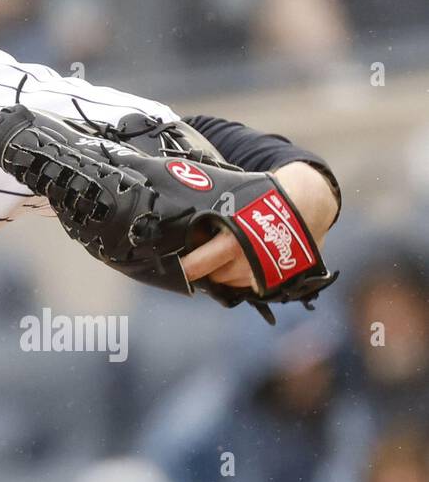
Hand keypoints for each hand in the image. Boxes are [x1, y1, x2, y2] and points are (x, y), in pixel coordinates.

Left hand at [179, 161, 338, 290]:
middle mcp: (247, 262)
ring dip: (223, 271)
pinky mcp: (275, 280)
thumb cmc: (267, 196)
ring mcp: (263, 275)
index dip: (183, 267)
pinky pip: (247, 285)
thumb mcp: (234, 197)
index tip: (172, 265)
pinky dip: (241, 275)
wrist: (309, 203)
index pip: (197, 265)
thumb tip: (179, 197)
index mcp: (233, 240)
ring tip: (225, 251)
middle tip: (198, 252)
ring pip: (228, 282)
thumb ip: (208, 208)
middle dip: (203, 267)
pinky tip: (241, 258)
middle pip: (211, 276)